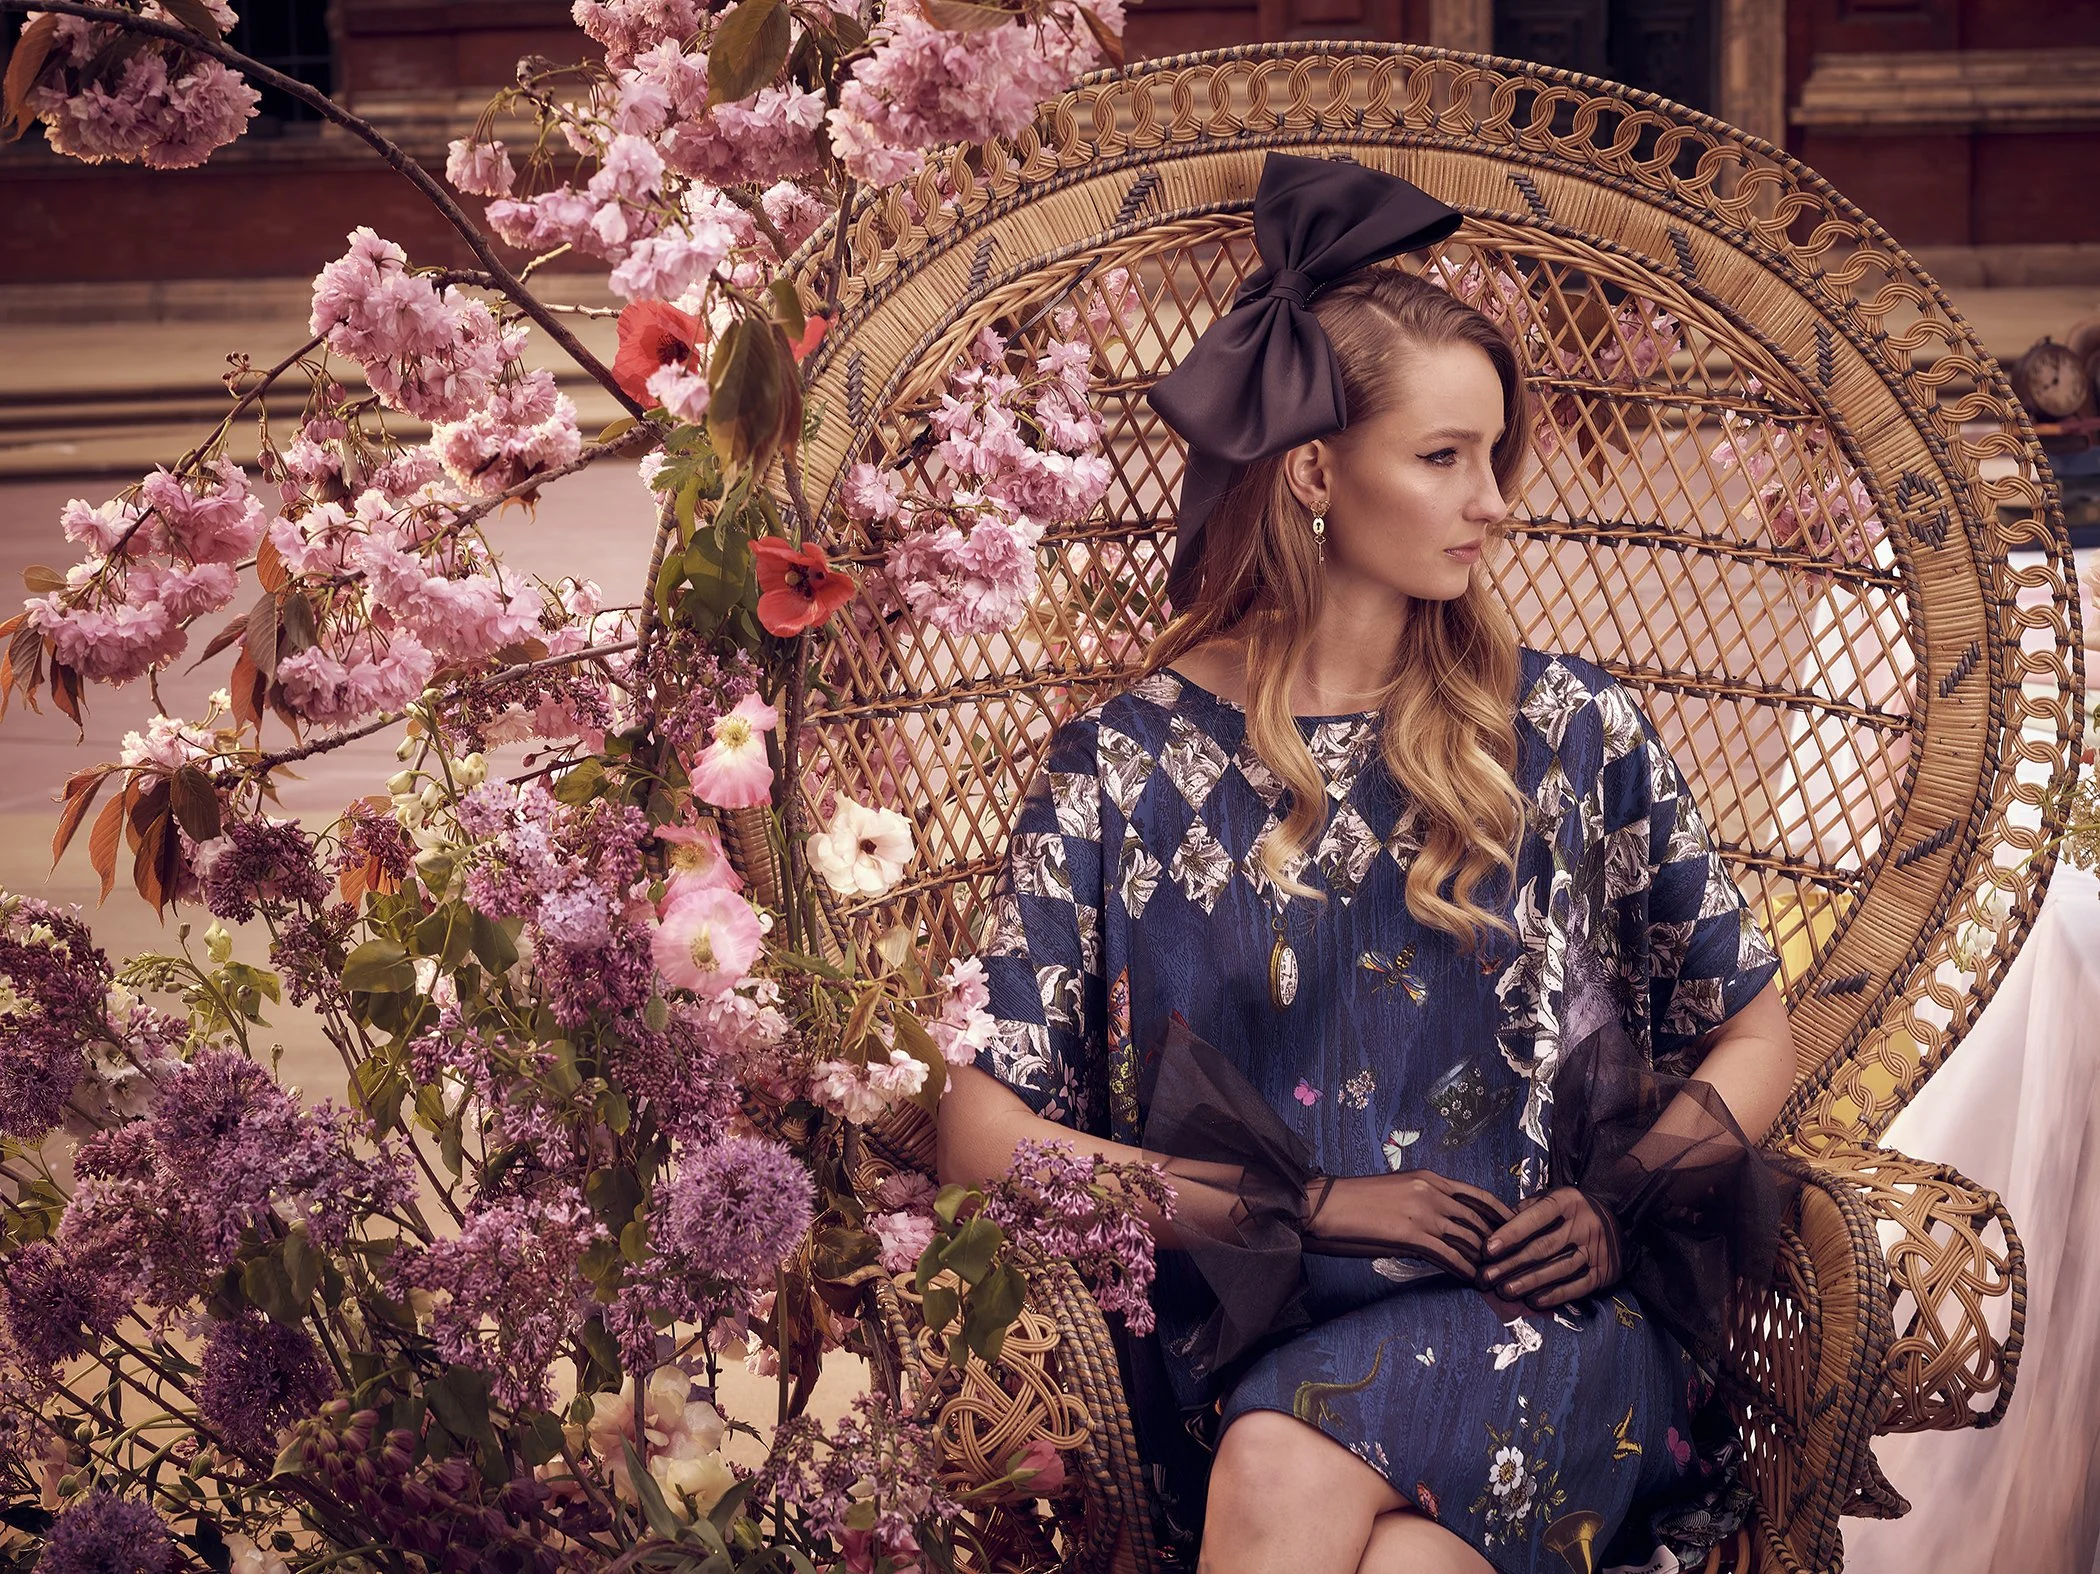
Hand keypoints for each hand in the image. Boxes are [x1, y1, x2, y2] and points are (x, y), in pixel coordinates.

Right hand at [1300, 1170, 1513, 1279]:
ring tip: (1497, 1277)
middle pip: (1479, 1218)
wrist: (1323, 1205)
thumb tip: (1440, 1224)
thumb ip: (1422, 1202)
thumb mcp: (1396, 1191)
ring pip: (1469, 1238)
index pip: (1477, 1195)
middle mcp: (1431, 1191)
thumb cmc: (1354, 1200)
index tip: (1515, 1229)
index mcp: (1428, 1177)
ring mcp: (1423, 1213)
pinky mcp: (1411, 1236)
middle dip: (1499, 1241)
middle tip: (1513, 1261)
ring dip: (1486, 1260)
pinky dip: (1466, 1270)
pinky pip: (1450, 1256)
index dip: (1500, 1213)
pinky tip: (1473, 1281)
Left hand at [1476, 1187, 1623, 1308]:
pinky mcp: (1605, 1271)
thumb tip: (1493, 1226)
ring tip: (1505, 1291)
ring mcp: (1596, 1249)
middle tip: (1487, 1277)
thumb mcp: (1551, 1199)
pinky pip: (1577, 1286)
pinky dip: (1554, 1295)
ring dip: (1529, 1282)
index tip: (1488, 1249)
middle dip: (1512, 1264)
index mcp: (1567, 1201)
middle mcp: (1584, 1224)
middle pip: (1543, 1247)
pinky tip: (1533, 1301)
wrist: (1617, 1220)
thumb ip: (1524, 1211)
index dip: (1510, 1234)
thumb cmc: (1570, 1211)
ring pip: (1558, 1269)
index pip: (1535, 1217)